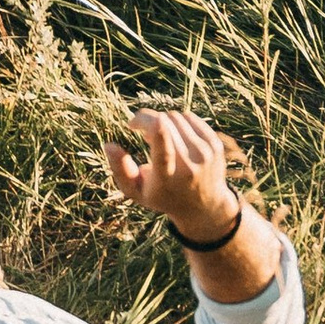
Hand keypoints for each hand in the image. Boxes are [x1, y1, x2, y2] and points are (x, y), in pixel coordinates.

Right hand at [106, 108, 248, 245]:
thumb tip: (109, 145)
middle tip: (142, 135)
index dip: (152, 130)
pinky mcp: (215, 144)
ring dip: (161, 122)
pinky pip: (188, 116)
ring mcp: (205, 154)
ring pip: (174, 117)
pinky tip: (175, 136)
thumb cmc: (162, 196)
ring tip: (159, 138)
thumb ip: (120, 170)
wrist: (205, 207)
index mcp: (167, 179)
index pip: (163, 151)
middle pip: (163, 124)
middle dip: (146, 122)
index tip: (135, 122)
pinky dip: (176, 121)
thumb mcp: (136, 191)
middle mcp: (189, 166)